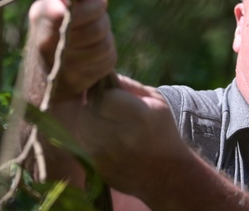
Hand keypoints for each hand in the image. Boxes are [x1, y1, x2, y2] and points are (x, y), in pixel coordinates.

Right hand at [28, 0, 116, 99]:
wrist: (42, 73)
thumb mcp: (61, 5)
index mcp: (41, 15)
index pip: (73, 11)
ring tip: (94, 36)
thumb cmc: (55, 29)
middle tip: (97, 18)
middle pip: (96, 28)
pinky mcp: (75, 82)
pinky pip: (106, 62)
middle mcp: (46, 41)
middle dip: (102, 21)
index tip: (93, 2)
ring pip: (103, 46)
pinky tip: (94, 54)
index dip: (91, 7)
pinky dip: (106, 56)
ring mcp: (60, 65)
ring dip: (105, 39)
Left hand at [77, 76, 194, 199]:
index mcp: (137, 116)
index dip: (102, 91)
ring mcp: (107, 157)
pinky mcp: (99, 169)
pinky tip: (105, 138)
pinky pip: (83, 146)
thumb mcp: (155, 100)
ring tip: (105, 122)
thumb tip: (104, 73)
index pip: (101, 96)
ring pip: (80, 129)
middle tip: (104, 107)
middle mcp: (119, 137)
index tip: (107, 92)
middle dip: (92, 106)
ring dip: (87, 121)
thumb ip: (128, 85)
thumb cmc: (162, 131)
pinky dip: (88, 139)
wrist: (167, 175)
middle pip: (86, 112)